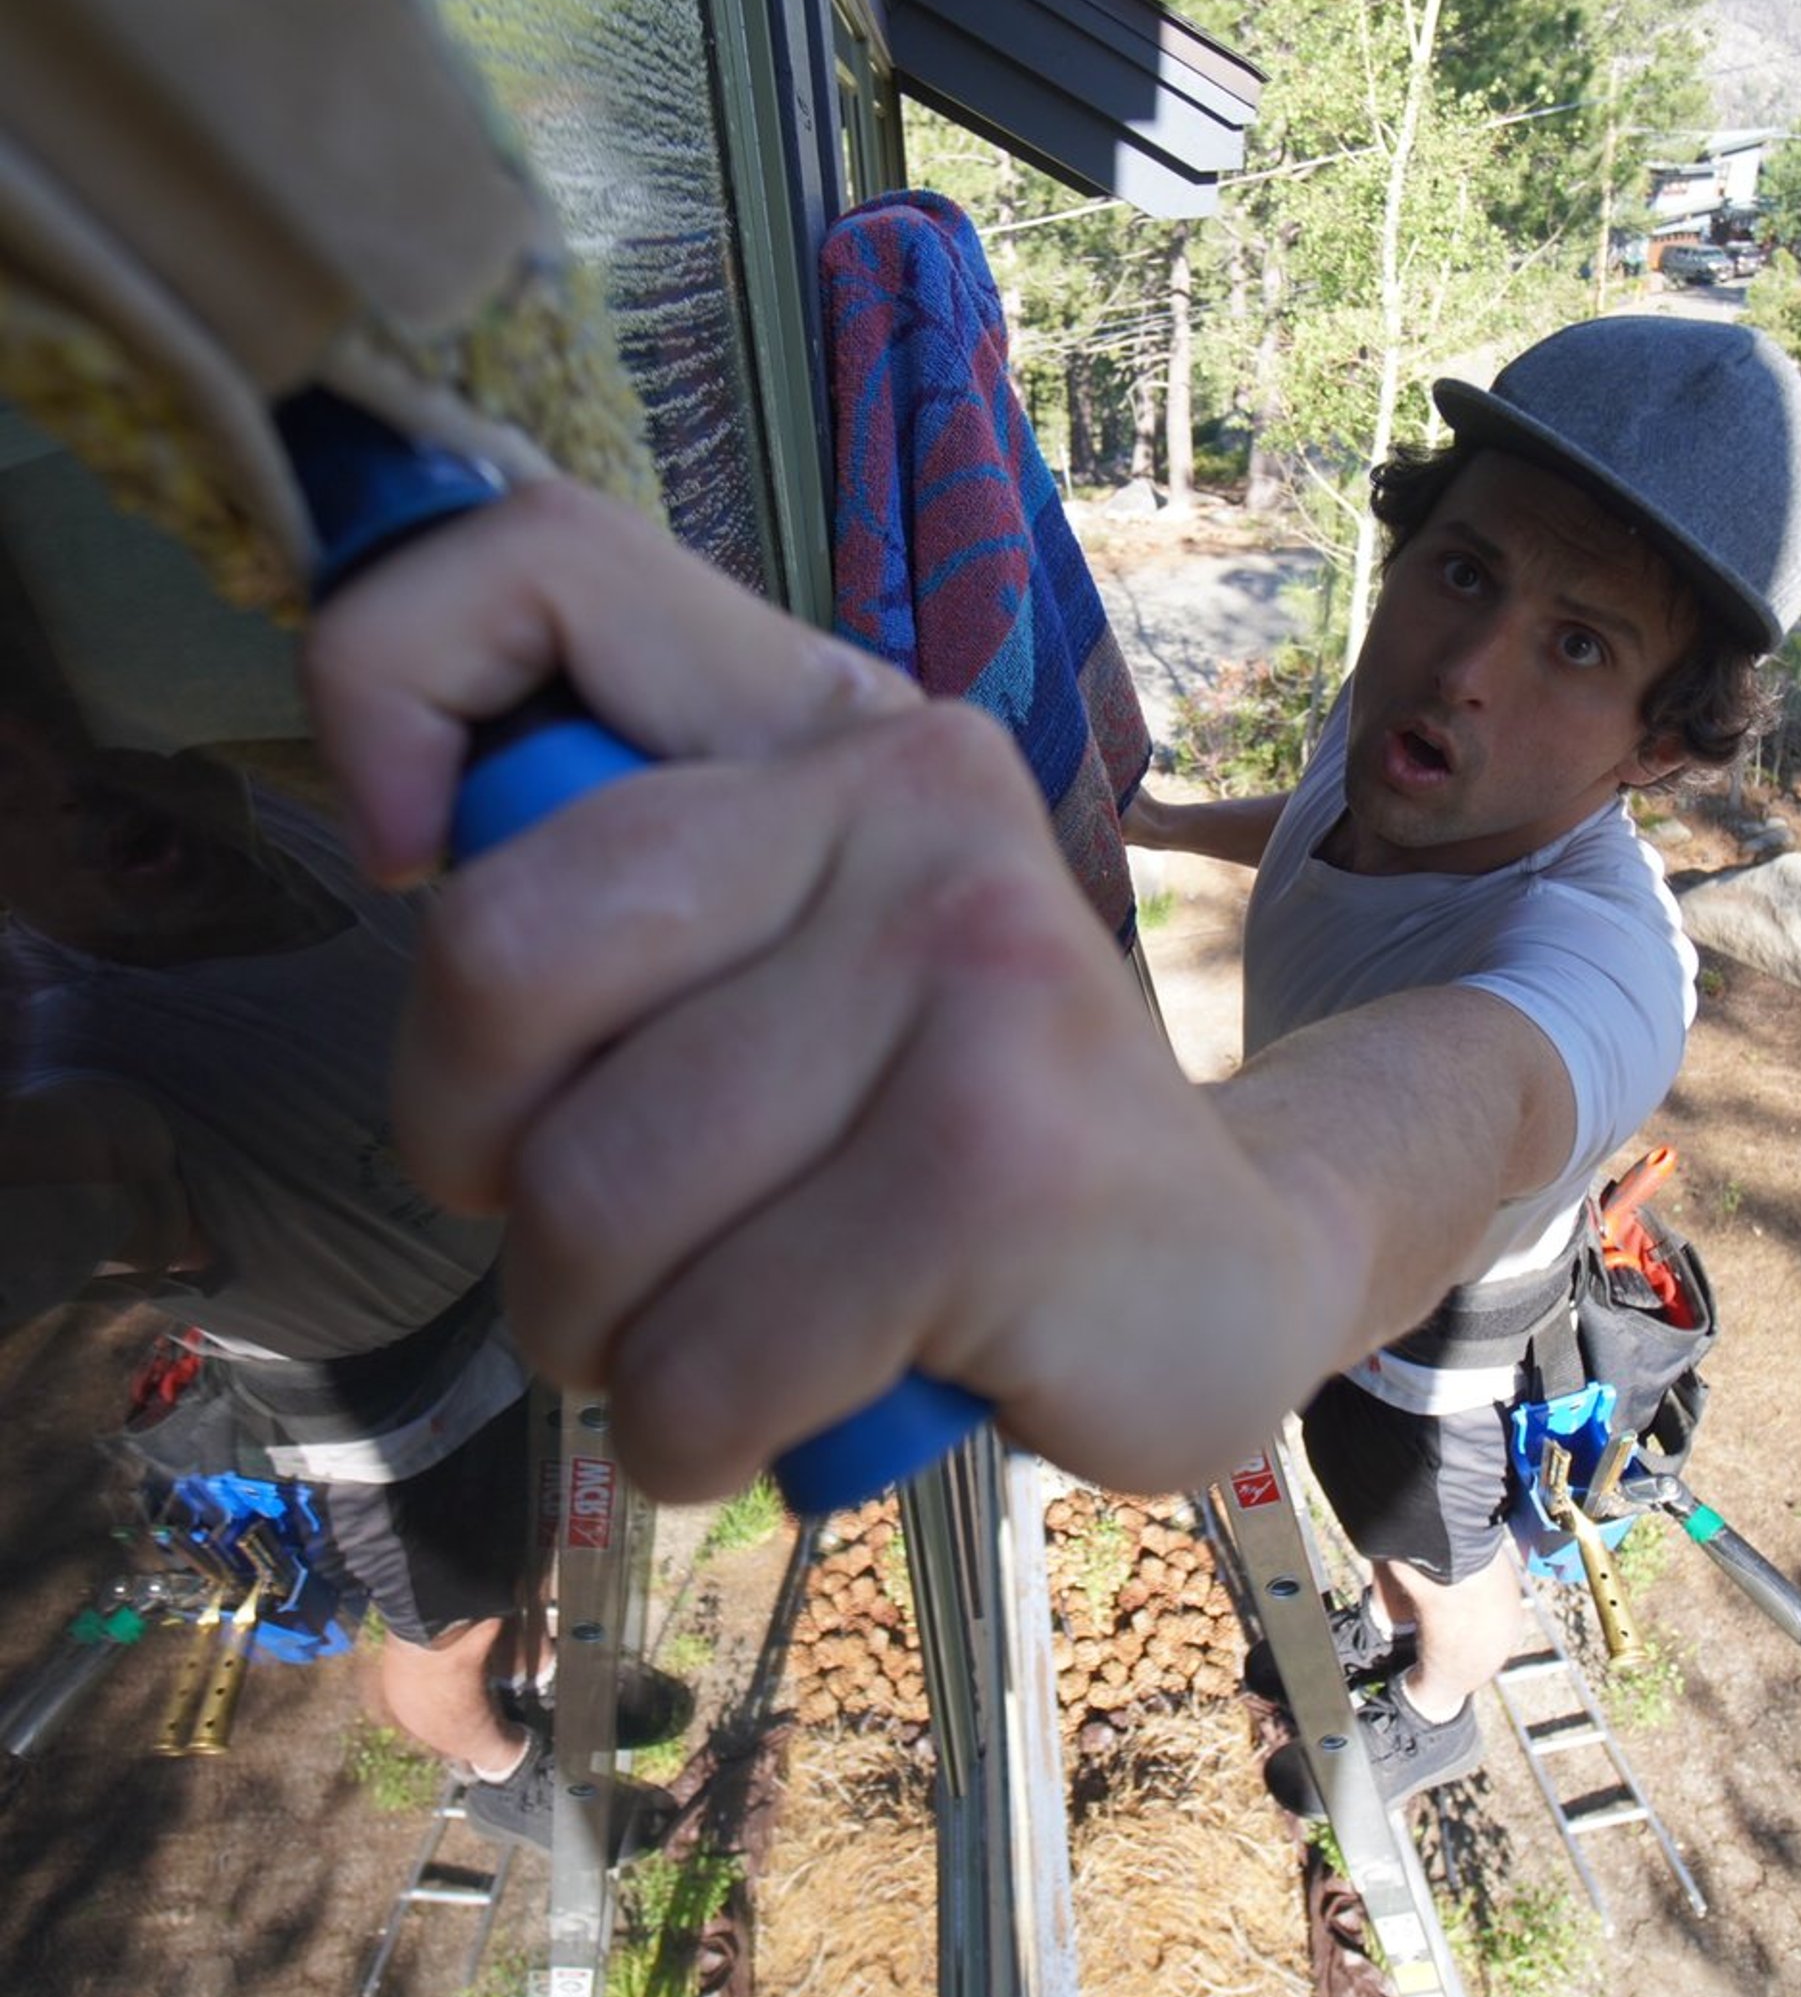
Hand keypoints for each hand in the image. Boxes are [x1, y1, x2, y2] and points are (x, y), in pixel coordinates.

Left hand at [305, 481, 1294, 1502]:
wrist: (1222, 1271)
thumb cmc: (935, 1126)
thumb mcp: (792, 949)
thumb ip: (617, 876)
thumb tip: (402, 836)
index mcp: (823, 721)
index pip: (541, 565)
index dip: (383, 683)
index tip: (399, 856)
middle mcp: (906, 793)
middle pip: (497, 953)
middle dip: (472, 1150)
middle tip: (571, 1218)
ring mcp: (967, 963)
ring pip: (588, 1201)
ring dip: (597, 1337)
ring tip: (705, 1334)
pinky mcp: (999, 1164)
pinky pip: (703, 1355)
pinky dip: (699, 1431)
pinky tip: (792, 1407)